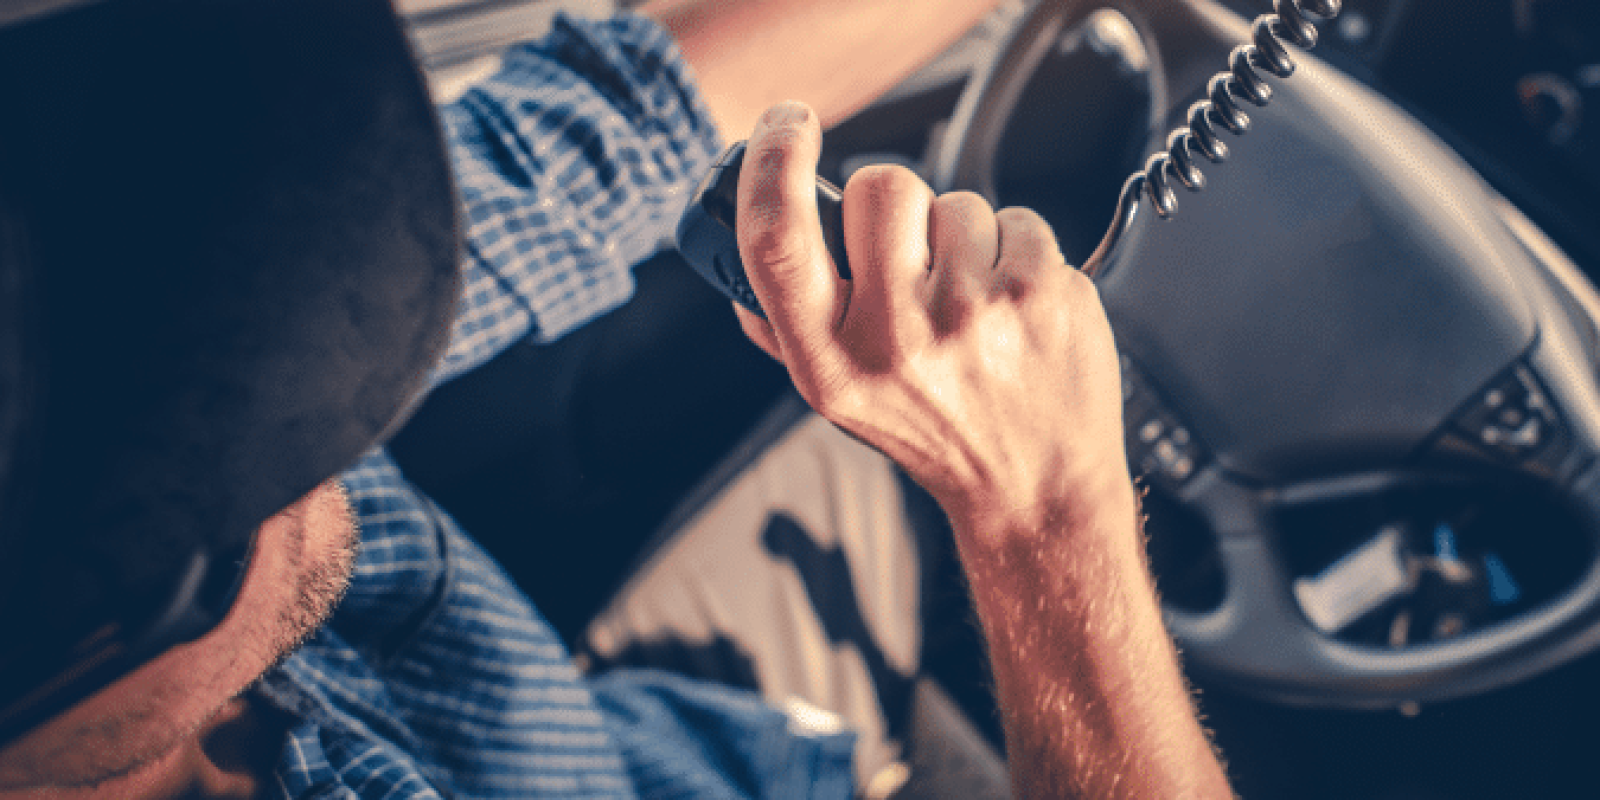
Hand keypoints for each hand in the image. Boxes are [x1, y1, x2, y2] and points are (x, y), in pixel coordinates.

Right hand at [732, 101, 1129, 534]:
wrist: (1036, 489)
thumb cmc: (935, 435)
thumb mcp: (840, 401)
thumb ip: (786, 334)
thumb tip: (740, 275)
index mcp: (830, 363)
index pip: (777, 238)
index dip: (772, 164)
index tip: (785, 127)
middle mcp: (897, 340)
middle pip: (880, 187)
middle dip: (894, 204)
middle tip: (911, 255)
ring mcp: (975, 315)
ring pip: (955, 202)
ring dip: (962, 238)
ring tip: (971, 302)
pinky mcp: (1040, 294)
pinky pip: (1016, 219)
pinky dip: (1016, 251)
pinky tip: (1013, 306)